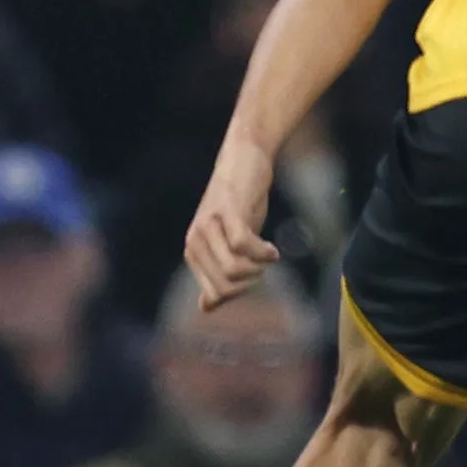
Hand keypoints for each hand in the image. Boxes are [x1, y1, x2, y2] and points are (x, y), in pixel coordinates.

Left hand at [183, 135, 278, 307]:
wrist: (244, 158)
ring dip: (258, 268)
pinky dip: (263, 252)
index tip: (258, 273)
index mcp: (193, 253)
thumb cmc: (240, 203)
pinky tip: (273, 248)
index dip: (243, 291)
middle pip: (226, 286)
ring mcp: (208, 226)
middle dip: (252, 281)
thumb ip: (217, 273)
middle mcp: (195, 241)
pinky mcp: (227, 211)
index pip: (217, 294)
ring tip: (268, 255)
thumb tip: (205, 308)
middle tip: (265, 264)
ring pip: (232, 270)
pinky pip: (242, 245)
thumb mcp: (228, 242)